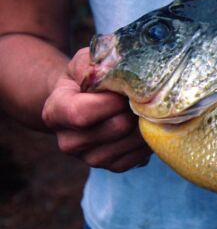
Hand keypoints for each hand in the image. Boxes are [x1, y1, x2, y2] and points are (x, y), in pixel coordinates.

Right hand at [41, 47, 151, 171]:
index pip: (81, 113)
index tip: (124, 90)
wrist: (87, 100)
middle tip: (143, 97)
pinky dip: (148, 139)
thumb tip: (118, 71)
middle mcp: (68, 141)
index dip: (110, 101)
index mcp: (56, 113)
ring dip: (144, 124)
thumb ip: (96, 64)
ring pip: (130, 143)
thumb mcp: (85, 62)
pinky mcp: (112, 166)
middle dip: (133, 109)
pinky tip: (145, 124)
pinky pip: (138, 156)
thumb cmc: (87, 77)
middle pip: (115, 128)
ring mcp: (90, 158)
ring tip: (144, 108)